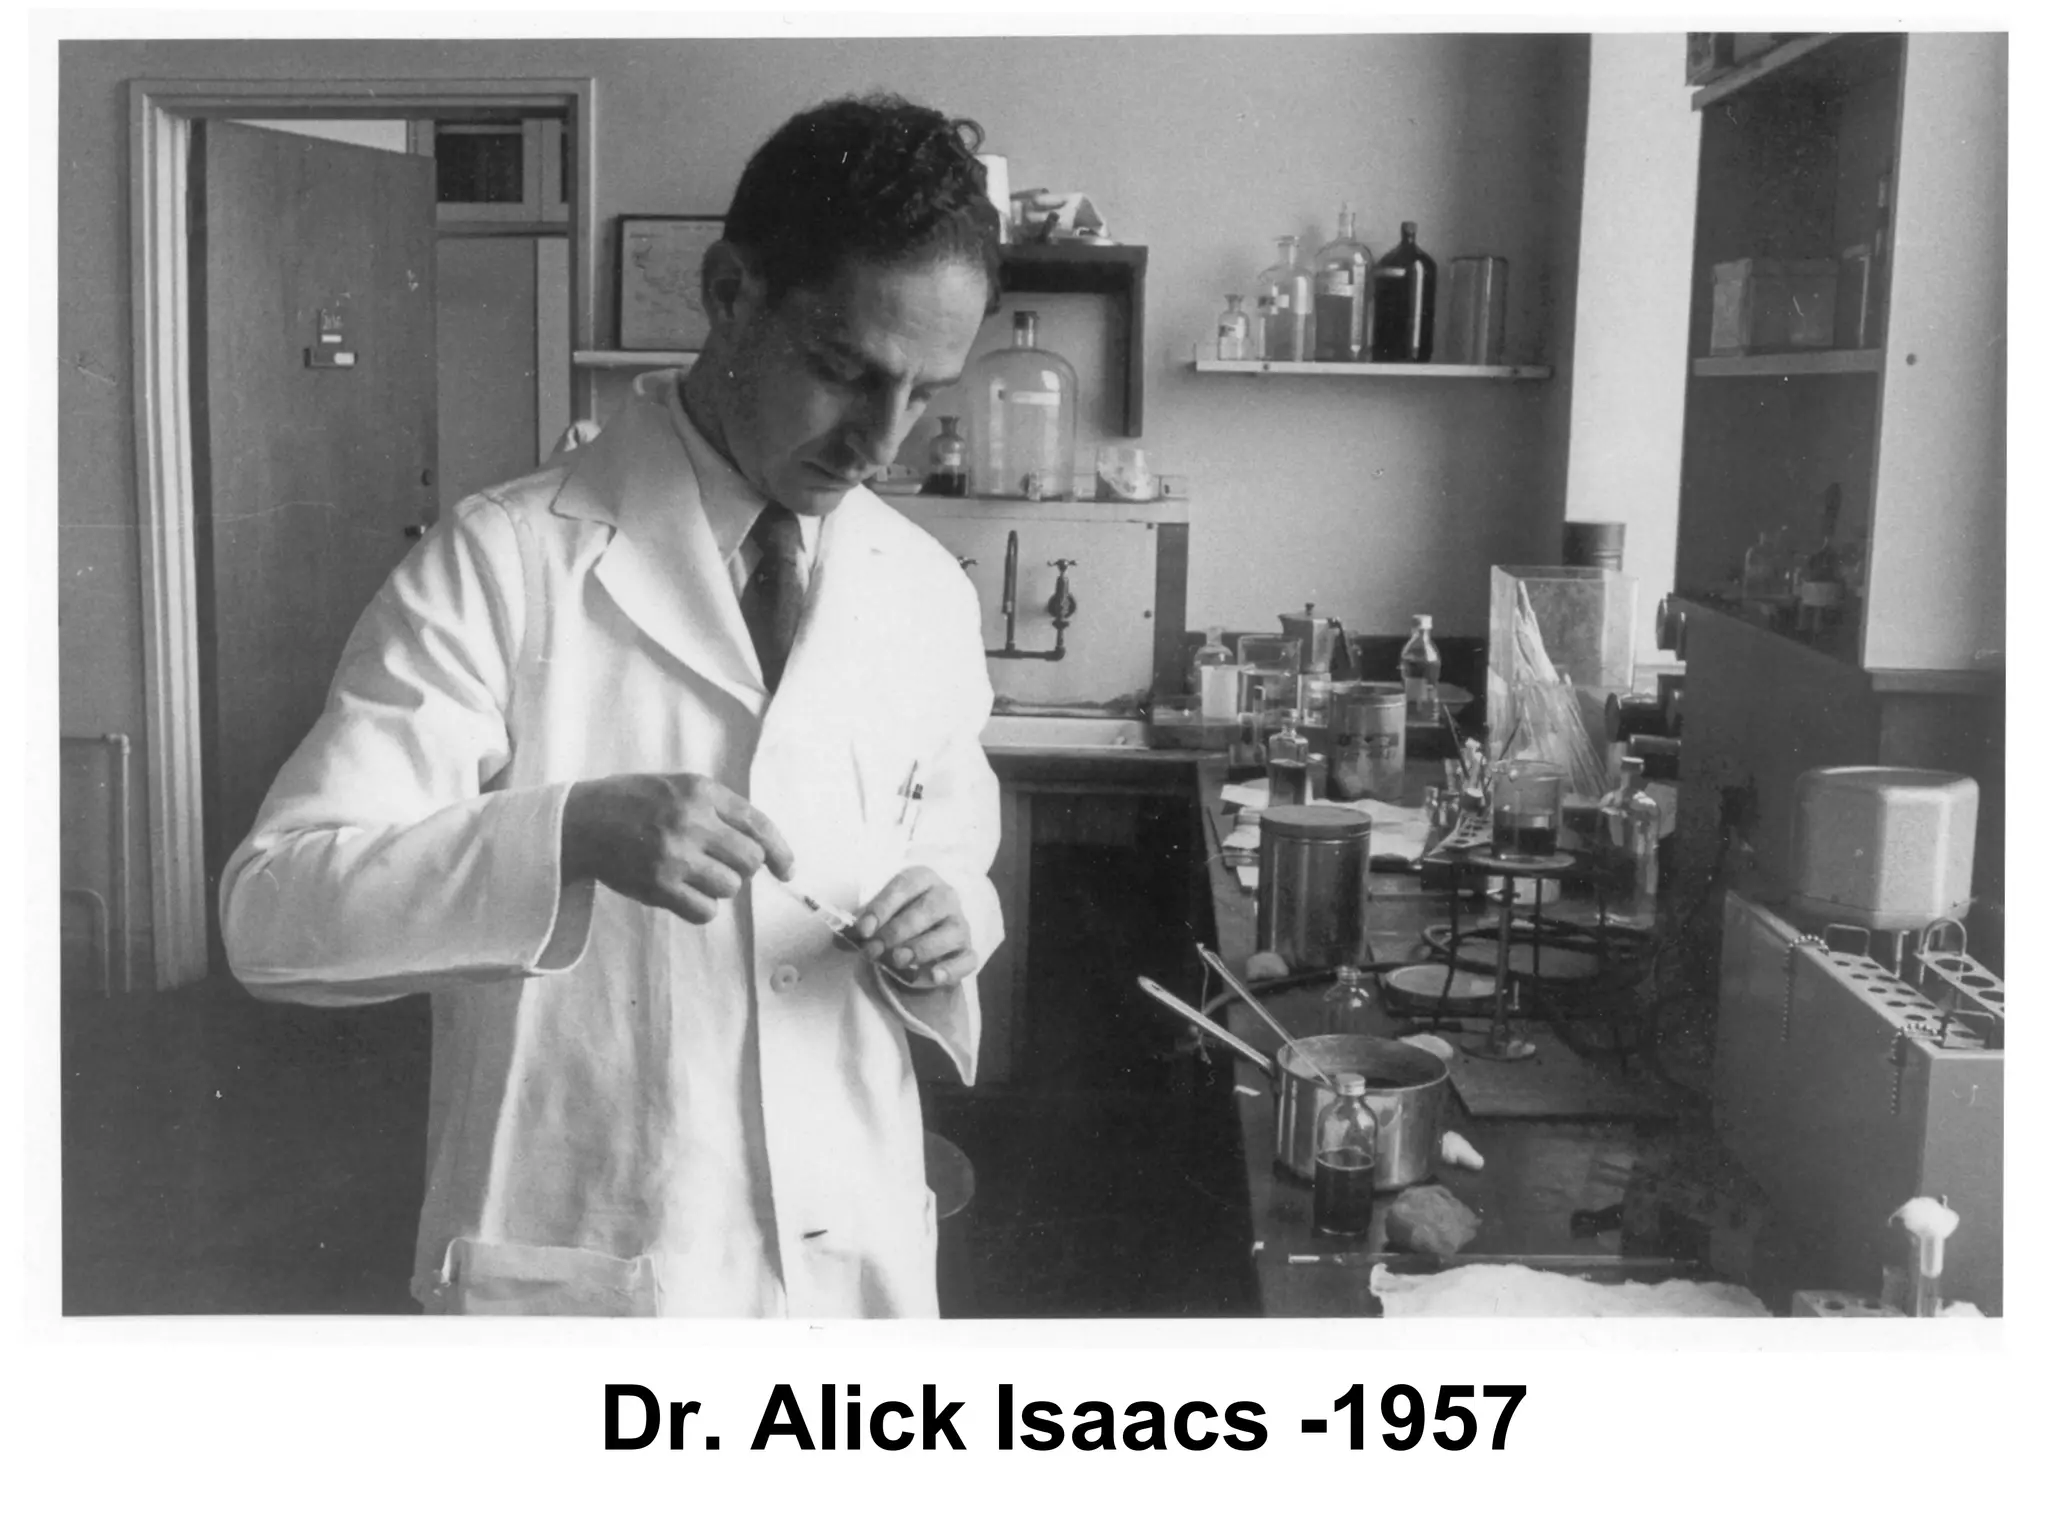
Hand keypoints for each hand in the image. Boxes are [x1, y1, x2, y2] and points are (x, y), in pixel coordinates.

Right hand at [560, 773, 793, 923]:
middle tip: (719, 864)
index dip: (780, 851)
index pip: (758, 824)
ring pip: (730, 888)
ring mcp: (675, 855)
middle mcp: (691, 821)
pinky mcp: (659, 886)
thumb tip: (762, 847)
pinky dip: (701, 907)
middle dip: (742, 868)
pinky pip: (706, 911)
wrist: (580, 822)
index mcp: (700, 791)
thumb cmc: (634, 803)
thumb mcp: (678, 786)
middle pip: (750, 860)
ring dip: (719, 887)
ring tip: (692, 874)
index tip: (787, 870)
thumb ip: (718, 809)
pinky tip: (682, 893)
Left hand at [855, 866, 976, 989]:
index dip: (882, 907)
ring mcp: (960, 924)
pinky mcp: (968, 951)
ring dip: (922, 948)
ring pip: (951, 932)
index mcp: (922, 879)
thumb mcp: (876, 918)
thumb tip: (839, 938)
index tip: (863, 930)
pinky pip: (967, 959)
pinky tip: (932, 977)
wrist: (922, 941)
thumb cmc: (897, 921)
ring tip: (898, 961)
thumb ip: (859, 926)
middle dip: (897, 931)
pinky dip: (951, 969)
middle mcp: (946, 896)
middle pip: (928, 908)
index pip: (904, 885)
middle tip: (874, 951)